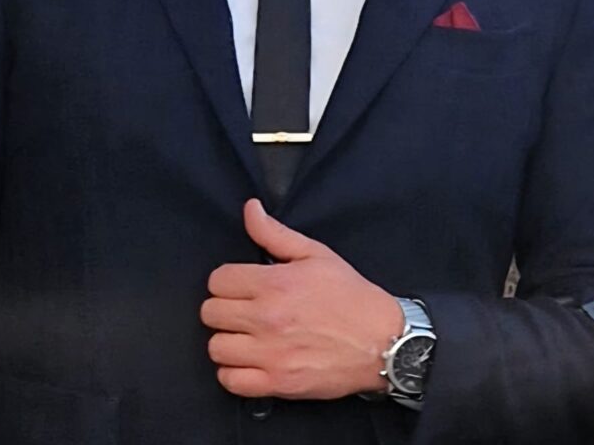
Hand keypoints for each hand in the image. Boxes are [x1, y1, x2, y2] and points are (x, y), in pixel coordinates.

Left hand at [201, 198, 403, 399]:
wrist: (382, 341)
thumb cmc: (350, 296)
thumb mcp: (315, 254)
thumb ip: (274, 232)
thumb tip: (250, 209)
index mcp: (274, 283)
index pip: (217, 280)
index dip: (227, 280)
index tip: (240, 286)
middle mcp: (267, 319)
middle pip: (211, 313)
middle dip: (223, 308)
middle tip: (243, 309)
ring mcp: (271, 354)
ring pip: (216, 347)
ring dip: (227, 340)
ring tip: (245, 336)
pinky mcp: (278, 383)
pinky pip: (230, 381)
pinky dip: (233, 373)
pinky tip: (249, 361)